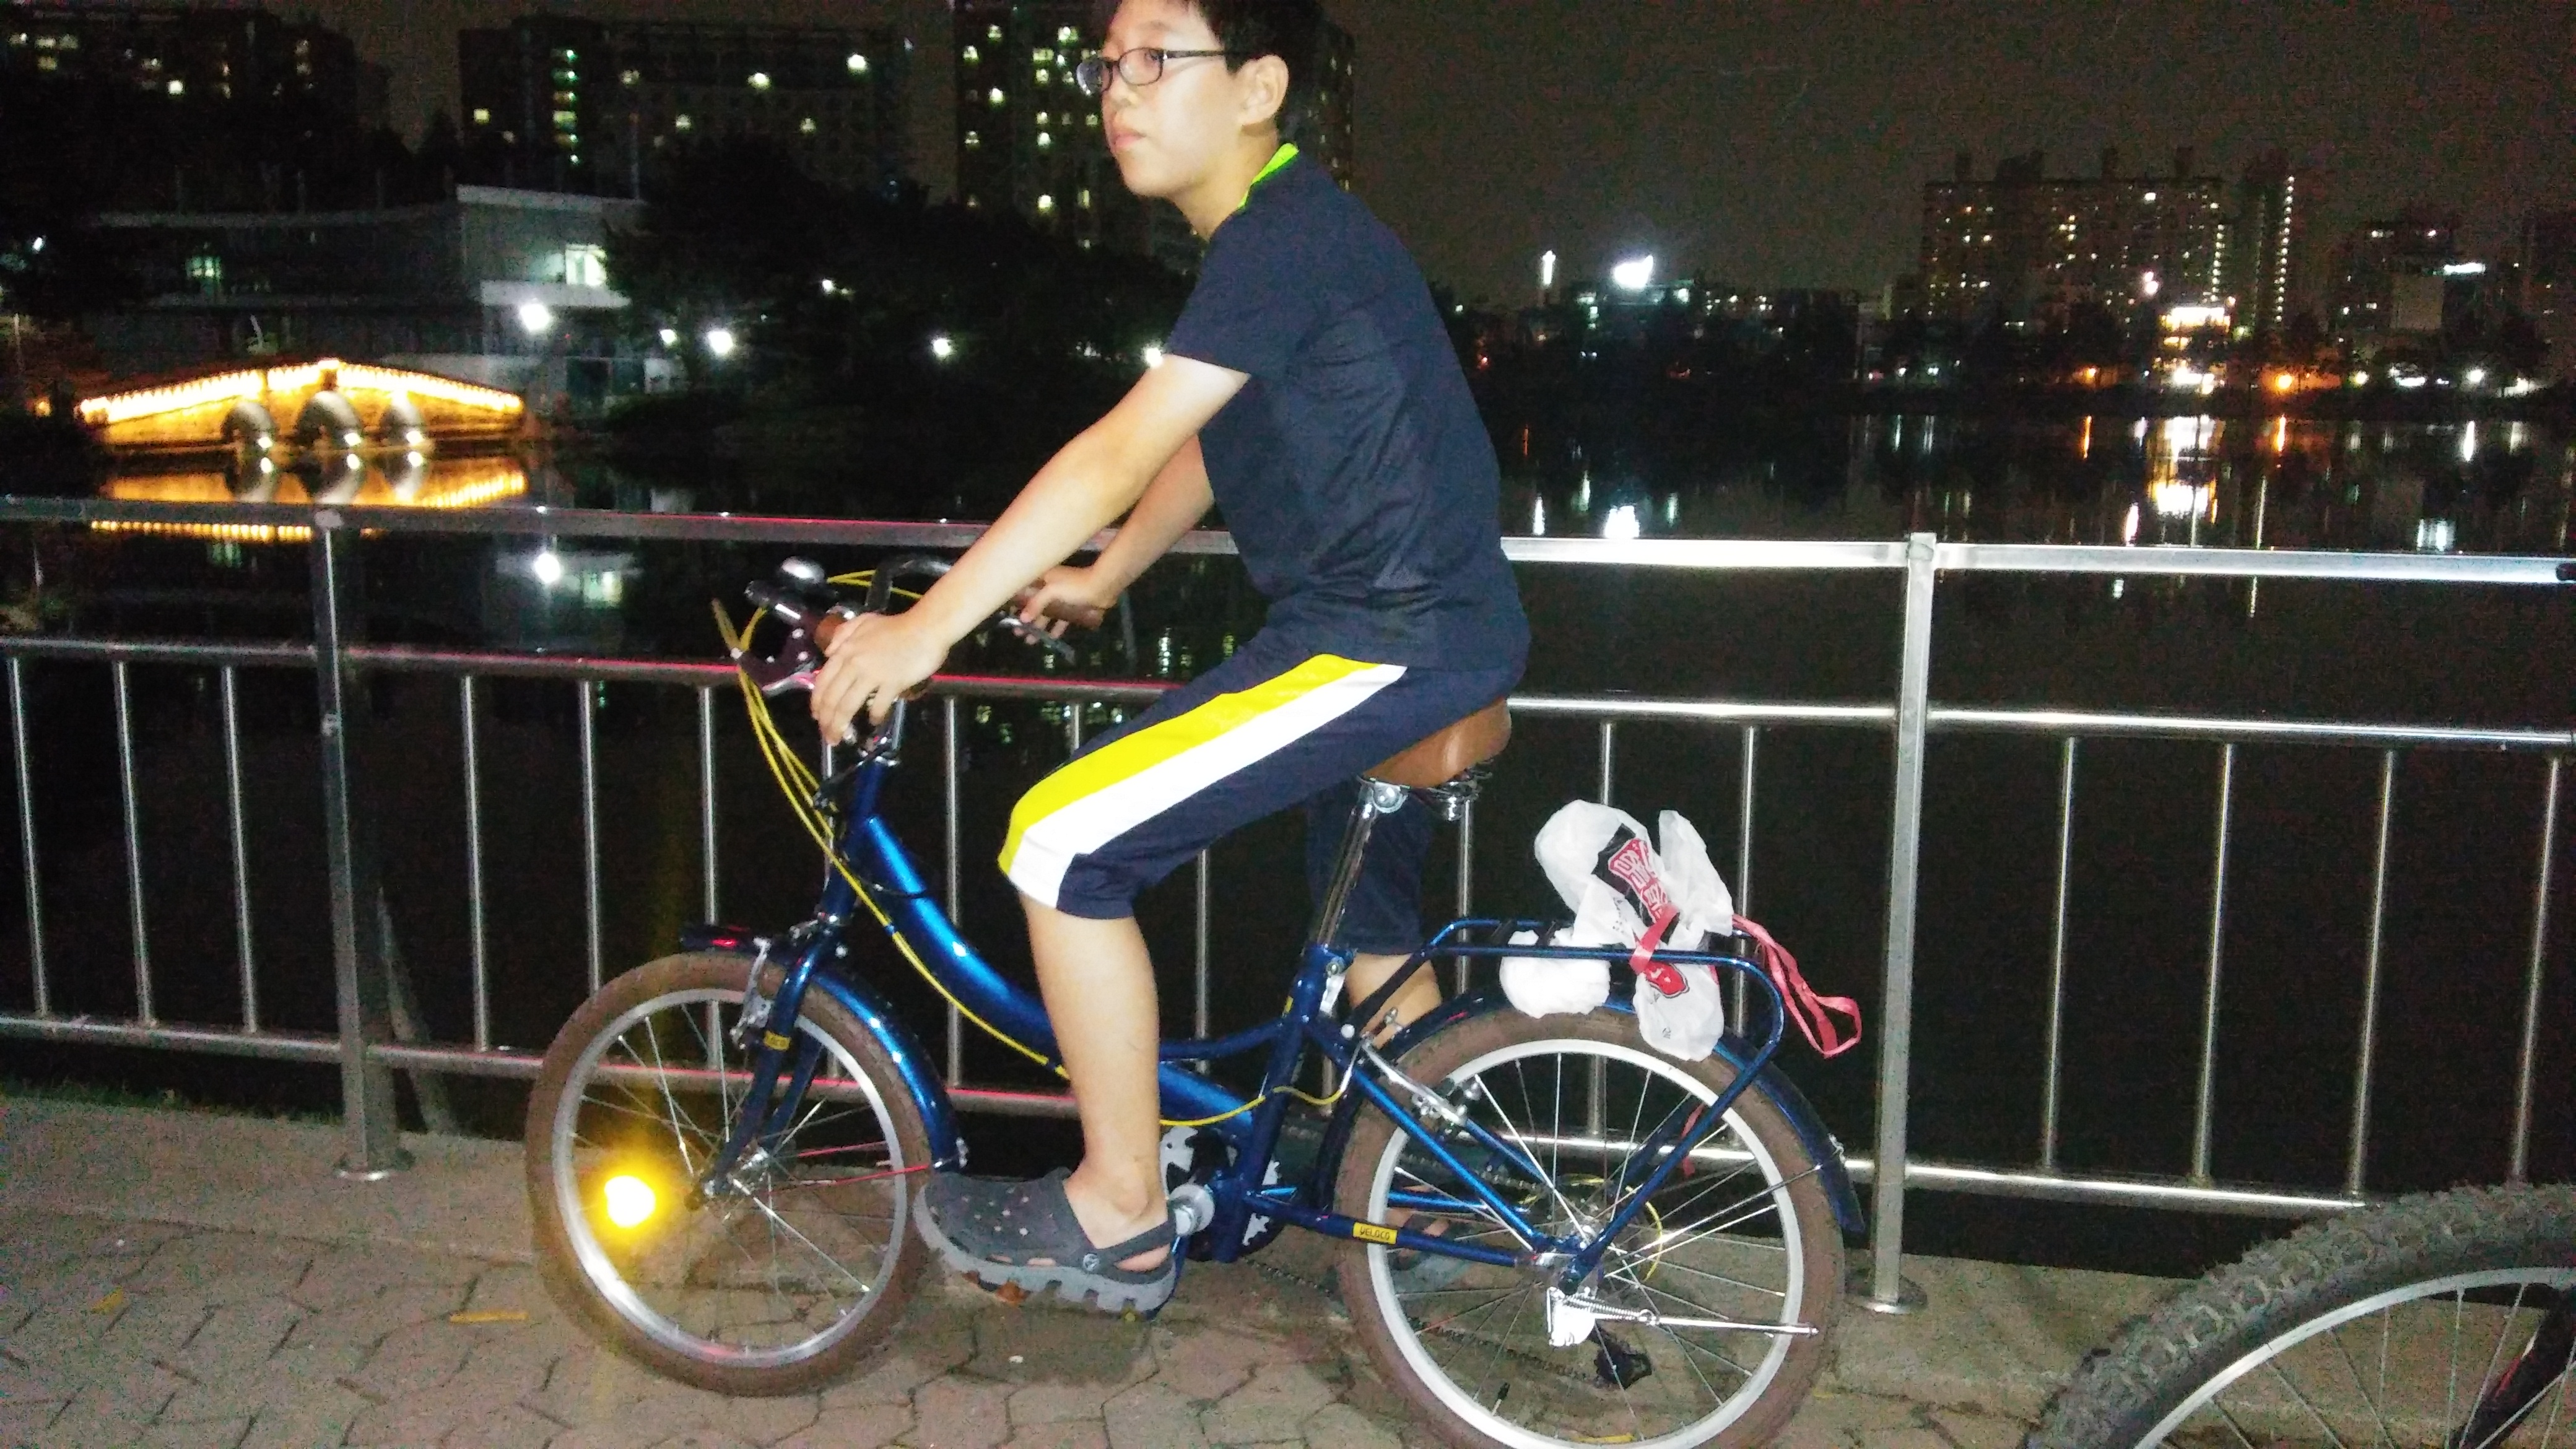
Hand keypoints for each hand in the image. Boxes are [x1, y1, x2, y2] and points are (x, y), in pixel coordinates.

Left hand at [810, 610, 946, 742]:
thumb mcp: (863, 621)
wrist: (925, 628)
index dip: (817, 703)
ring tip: (841, 738)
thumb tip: (828, 652)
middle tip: (828, 735)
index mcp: (845, 651)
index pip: (823, 682)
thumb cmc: (896, 626)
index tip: (817, 717)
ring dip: (841, 725)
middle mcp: (854, 665)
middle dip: (826, 721)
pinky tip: (874, 721)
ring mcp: (873, 675)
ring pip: (848, 705)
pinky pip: (878, 705)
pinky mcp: (892, 683)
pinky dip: (875, 716)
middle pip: (832, 699)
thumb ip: (843, 633)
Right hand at [1011, 565, 1115, 637]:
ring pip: (1047, 614)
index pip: (1025, 590)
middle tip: (1017, 633)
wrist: (1103, 587)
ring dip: (1039, 627)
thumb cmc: (1075, 585)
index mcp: (1044, 578)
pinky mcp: (1072, 608)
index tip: (1009, 615)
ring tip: (1030, 640)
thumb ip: (1036, 603)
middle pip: (1034, 605)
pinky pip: (1061, 619)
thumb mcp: (1052, 591)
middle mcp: (1051, 587)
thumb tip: (1023, 618)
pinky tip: (1050, 638)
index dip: (1016, 602)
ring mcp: (1062, 598)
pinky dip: (1056, 628)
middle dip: (1026, 619)